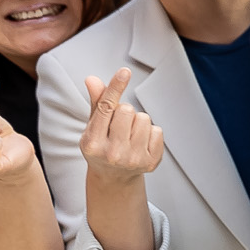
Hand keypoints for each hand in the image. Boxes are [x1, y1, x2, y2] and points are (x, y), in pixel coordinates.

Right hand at [81, 69, 165, 184]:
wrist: (114, 177)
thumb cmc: (102, 146)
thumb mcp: (94, 126)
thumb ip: (96, 102)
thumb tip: (92, 79)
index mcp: (92, 143)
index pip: (105, 109)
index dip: (115, 87)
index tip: (125, 72)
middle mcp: (112, 153)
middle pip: (127, 110)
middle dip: (125, 112)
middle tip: (119, 126)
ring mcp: (132, 159)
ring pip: (144, 118)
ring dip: (138, 122)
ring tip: (129, 135)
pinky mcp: (150, 162)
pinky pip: (158, 130)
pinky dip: (151, 132)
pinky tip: (140, 143)